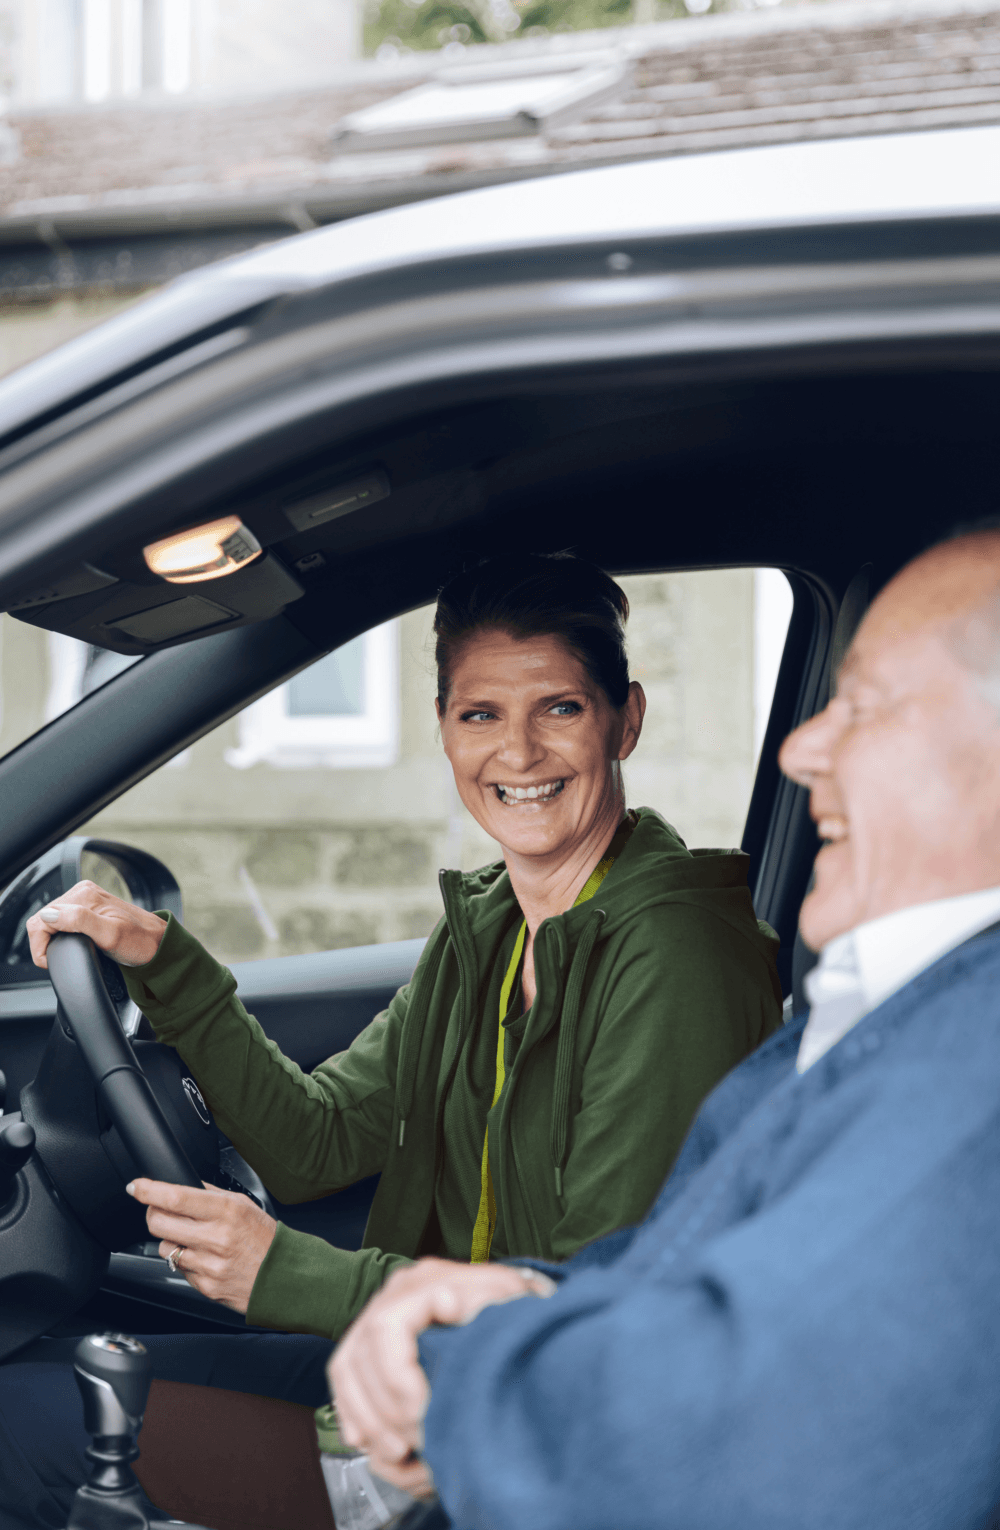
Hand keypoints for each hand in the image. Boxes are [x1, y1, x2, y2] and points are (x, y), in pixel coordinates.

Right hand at [27, 880, 166, 968]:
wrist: (157, 943)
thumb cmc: (139, 942)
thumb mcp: (109, 935)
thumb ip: (78, 921)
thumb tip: (48, 916)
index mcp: (83, 896)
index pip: (41, 919)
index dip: (40, 946)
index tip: (53, 961)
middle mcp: (82, 892)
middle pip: (43, 919)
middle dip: (46, 942)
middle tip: (62, 958)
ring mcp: (85, 899)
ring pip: (51, 920)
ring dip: (53, 938)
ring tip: (68, 952)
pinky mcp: (89, 907)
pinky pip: (63, 920)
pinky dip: (61, 934)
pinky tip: (73, 943)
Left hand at [127, 1178, 276, 1313]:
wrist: (283, 1277)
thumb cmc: (266, 1239)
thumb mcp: (245, 1206)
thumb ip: (213, 1195)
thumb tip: (184, 1185)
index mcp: (226, 1211)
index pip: (176, 1197)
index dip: (149, 1190)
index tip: (136, 1186)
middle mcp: (215, 1237)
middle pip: (159, 1222)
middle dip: (153, 1214)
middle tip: (159, 1211)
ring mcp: (208, 1264)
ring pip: (164, 1248)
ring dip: (171, 1240)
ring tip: (192, 1239)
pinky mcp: (204, 1286)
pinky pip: (179, 1268)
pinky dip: (185, 1261)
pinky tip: (204, 1258)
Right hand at [329, 1258, 554, 1490]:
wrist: (513, 1314)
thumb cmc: (512, 1312)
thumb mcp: (508, 1303)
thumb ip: (480, 1301)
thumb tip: (447, 1302)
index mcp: (423, 1282)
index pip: (385, 1328)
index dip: (396, 1379)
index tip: (423, 1414)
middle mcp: (394, 1296)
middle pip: (361, 1357)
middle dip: (385, 1411)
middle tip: (418, 1443)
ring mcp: (379, 1318)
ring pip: (346, 1372)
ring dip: (369, 1420)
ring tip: (400, 1453)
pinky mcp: (372, 1345)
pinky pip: (345, 1381)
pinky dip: (354, 1415)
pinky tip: (369, 1442)